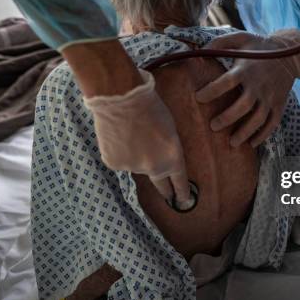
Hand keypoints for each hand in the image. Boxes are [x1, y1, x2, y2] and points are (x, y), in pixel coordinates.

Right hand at [84, 69, 190, 205]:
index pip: (179, 180)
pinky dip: (118, 151)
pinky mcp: (114, 164)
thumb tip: (156, 159)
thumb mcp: (170, 129)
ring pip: (136, 165)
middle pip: (160, 183)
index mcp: (172, 158)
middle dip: (165, 190)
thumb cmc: (150, 107)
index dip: (182, 191)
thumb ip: (166, 149)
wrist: (122, 98)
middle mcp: (154, 168)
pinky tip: (118, 136)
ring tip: (130, 133)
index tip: (184, 201)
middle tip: (168, 195)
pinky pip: (119, 161)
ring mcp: (133, 168)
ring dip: (135, 155)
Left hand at [196, 31, 299, 147]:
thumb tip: (198, 52)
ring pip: (259, 118)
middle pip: (243, 105)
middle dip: (228, 118)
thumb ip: (219, 43)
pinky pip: (272, 123)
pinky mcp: (279, 104)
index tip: (198, 97)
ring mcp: (270, 96)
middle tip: (213, 126)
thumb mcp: (240, 39)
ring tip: (231, 142)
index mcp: (246, 69)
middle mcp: (259, 85)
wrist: (290, 54)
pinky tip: (251, 143)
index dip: (212, 90)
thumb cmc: (258, 47)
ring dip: (245, 132)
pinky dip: (263, 135)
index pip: (227, 81)